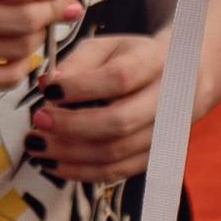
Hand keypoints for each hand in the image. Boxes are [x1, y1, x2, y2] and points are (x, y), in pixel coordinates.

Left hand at [28, 30, 170, 183]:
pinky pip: (115, 172)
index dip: (82, 87)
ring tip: (37, 144)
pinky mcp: (153, 158)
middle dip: (71, 125)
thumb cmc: (135, 59)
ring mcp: (164, 134)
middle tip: (37, 121)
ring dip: (69, 153)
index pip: (120, 77)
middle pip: (119, 121)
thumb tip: (48, 84)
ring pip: (114, 152)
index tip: (49, 90)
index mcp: (157, 61)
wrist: (183, 79)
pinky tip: (54, 162)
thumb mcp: (108, 47)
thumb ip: (78, 62)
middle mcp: (168, 99)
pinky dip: (80, 171)